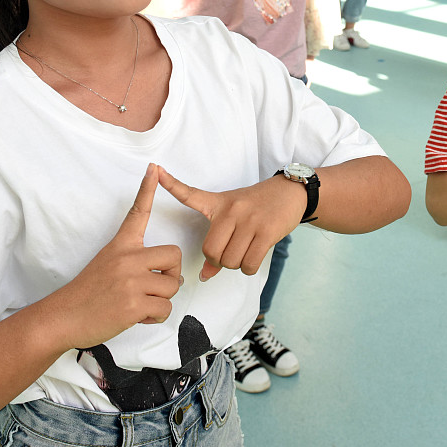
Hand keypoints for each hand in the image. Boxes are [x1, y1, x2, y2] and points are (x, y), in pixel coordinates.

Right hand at [53, 164, 183, 349]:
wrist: (65, 316)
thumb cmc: (87, 293)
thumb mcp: (106, 263)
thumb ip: (134, 262)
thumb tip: (167, 274)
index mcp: (121, 245)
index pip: (138, 212)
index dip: (147, 189)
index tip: (154, 168)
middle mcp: (127, 258)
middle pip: (175, 255)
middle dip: (172, 274)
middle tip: (157, 285)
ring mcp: (131, 281)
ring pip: (172, 286)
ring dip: (162, 299)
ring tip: (141, 304)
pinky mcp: (133, 304)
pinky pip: (165, 309)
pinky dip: (156, 317)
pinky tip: (138, 316)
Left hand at [157, 166, 302, 281]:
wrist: (289, 193)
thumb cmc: (256, 206)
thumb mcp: (234, 217)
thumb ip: (218, 243)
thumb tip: (205, 275)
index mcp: (218, 203)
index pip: (190, 194)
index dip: (172, 184)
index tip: (157, 171)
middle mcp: (231, 210)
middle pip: (211, 251)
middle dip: (218, 261)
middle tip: (229, 255)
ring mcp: (249, 220)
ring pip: (230, 260)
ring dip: (236, 265)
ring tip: (245, 252)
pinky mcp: (266, 232)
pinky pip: (249, 263)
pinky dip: (249, 268)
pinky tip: (254, 257)